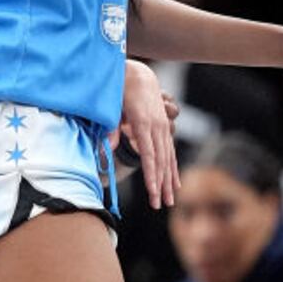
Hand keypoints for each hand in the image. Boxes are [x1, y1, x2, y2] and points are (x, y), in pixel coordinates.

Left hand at [120, 60, 178, 208]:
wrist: (138, 76)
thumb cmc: (121, 93)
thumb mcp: (112, 108)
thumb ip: (110, 130)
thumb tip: (106, 151)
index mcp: (144, 124)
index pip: (149, 155)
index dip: (151, 176)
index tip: (152, 192)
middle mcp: (157, 128)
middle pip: (161, 161)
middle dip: (161, 185)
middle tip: (161, 205)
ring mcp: (163, 128)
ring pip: (168, 159)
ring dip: (169, 181)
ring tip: (170, 201)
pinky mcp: (164, 129)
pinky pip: (171, 153)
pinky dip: (173, 170)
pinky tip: (175, 185)